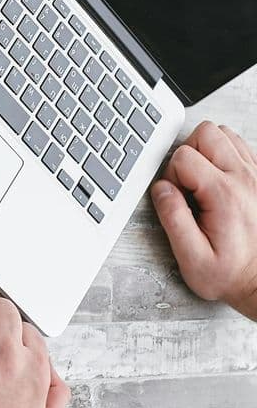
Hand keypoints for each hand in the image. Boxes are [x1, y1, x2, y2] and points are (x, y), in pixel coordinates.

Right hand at [151, 121, 256, 319]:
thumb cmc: (232, 275)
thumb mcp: (192, 258)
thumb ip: (172, 219)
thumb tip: (161, 189)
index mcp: (224, 196)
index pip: (184, 156)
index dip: (170, 174)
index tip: (177, 196)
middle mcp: (245, 179)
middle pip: (207, 133)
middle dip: (189, 152)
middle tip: (188, 181)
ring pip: (226, 134)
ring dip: (208, 150)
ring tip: (204, 179)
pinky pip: (242, 148)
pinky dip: (226, 155)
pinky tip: (220, 179)